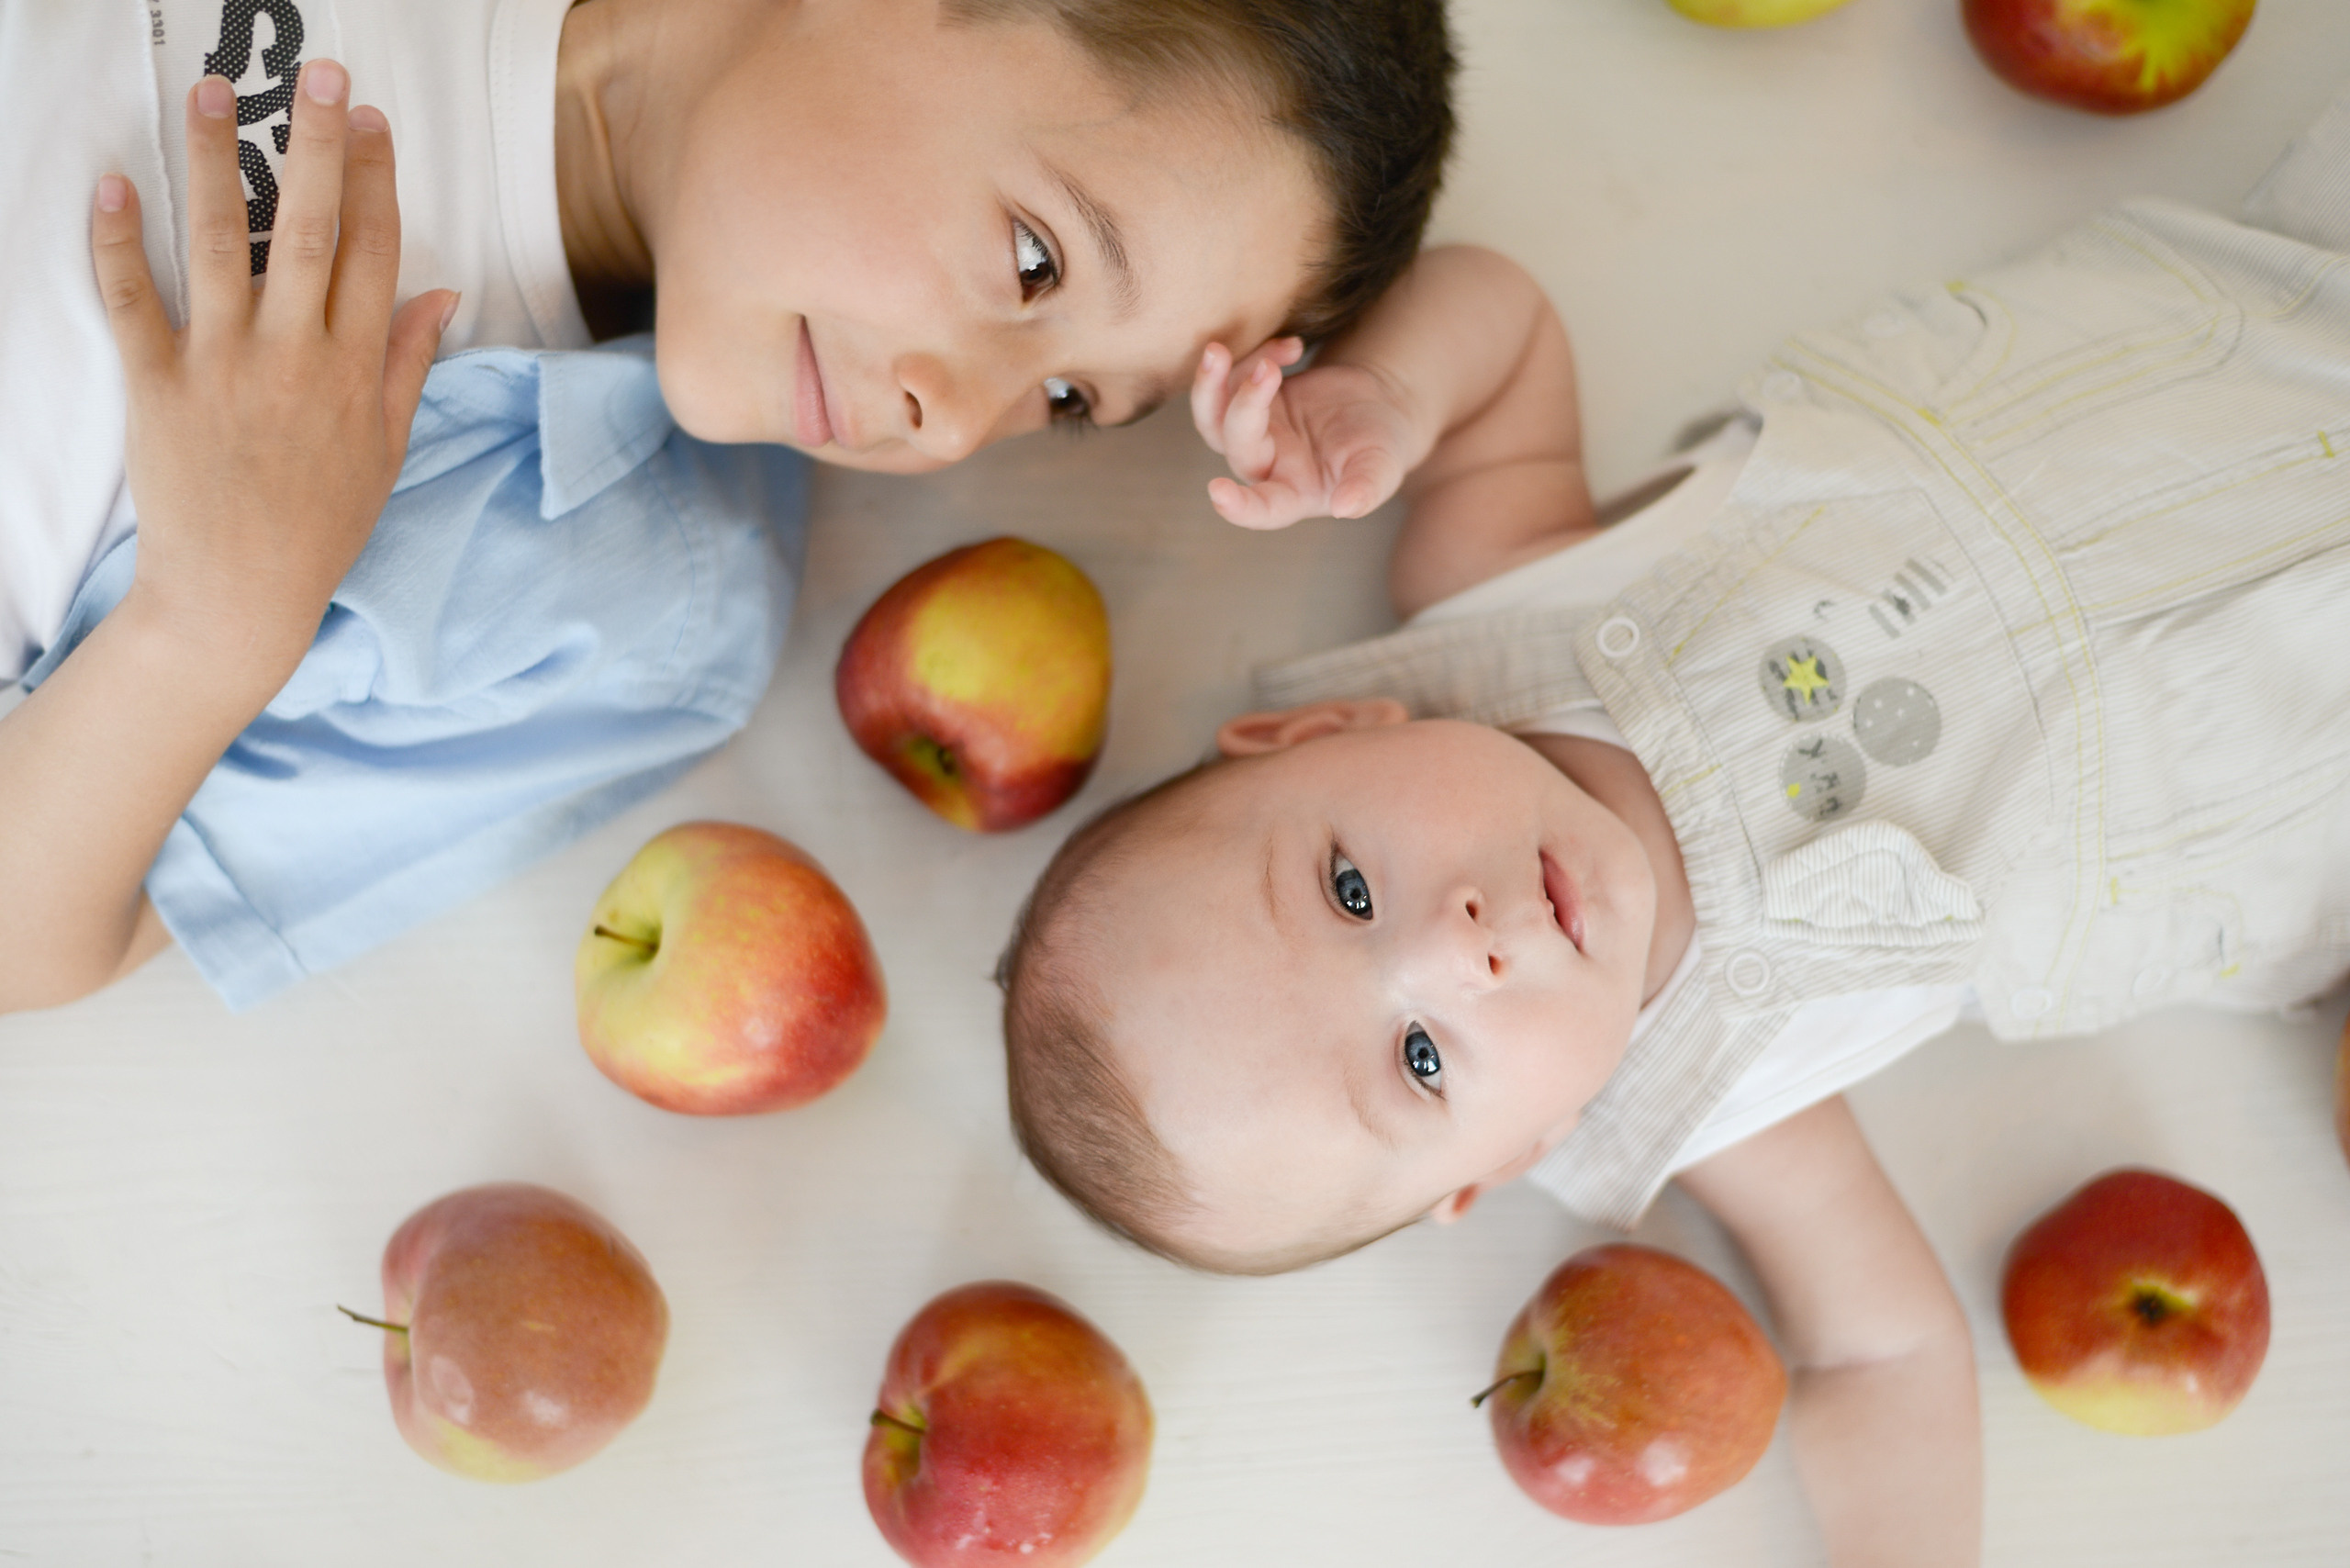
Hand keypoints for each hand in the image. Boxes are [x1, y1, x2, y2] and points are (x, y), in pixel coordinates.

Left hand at [90, 60, 453, 686]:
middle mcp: (295, 359)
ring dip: (218, 164)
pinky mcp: (158, 388)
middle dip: (319, 147)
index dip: (378, 182)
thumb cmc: (319, 527)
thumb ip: (407, 365)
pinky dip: (119, 242)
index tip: (374, 121)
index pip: (374, 255)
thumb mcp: (385, 450)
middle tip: (323, 76)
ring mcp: (223, 369)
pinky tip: (115, 184)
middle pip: (311, 231)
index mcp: (356, 372)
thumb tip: (441, 294)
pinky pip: (134, 302)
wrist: (240, 597)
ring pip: (222, 245)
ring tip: (212, 94)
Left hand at [1190, 338, 1418, 529]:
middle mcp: (1265, 466)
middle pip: (1235, 443)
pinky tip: (1293, 347)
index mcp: (1293, 493)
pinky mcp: (1253, 398)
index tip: (1218, 493)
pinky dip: (1258, 355)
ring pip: (1212, 415)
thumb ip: (1366, 489)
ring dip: (1209, 384)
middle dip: (1245, 405)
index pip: (1262, 508)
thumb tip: (1346, 508)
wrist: (1377, 409)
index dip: (1238, 507)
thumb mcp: (1381, 468)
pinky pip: (1233, 377)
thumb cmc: (1379, 449)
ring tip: (1218, 350)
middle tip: (1267, 370)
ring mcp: (1254, 431)